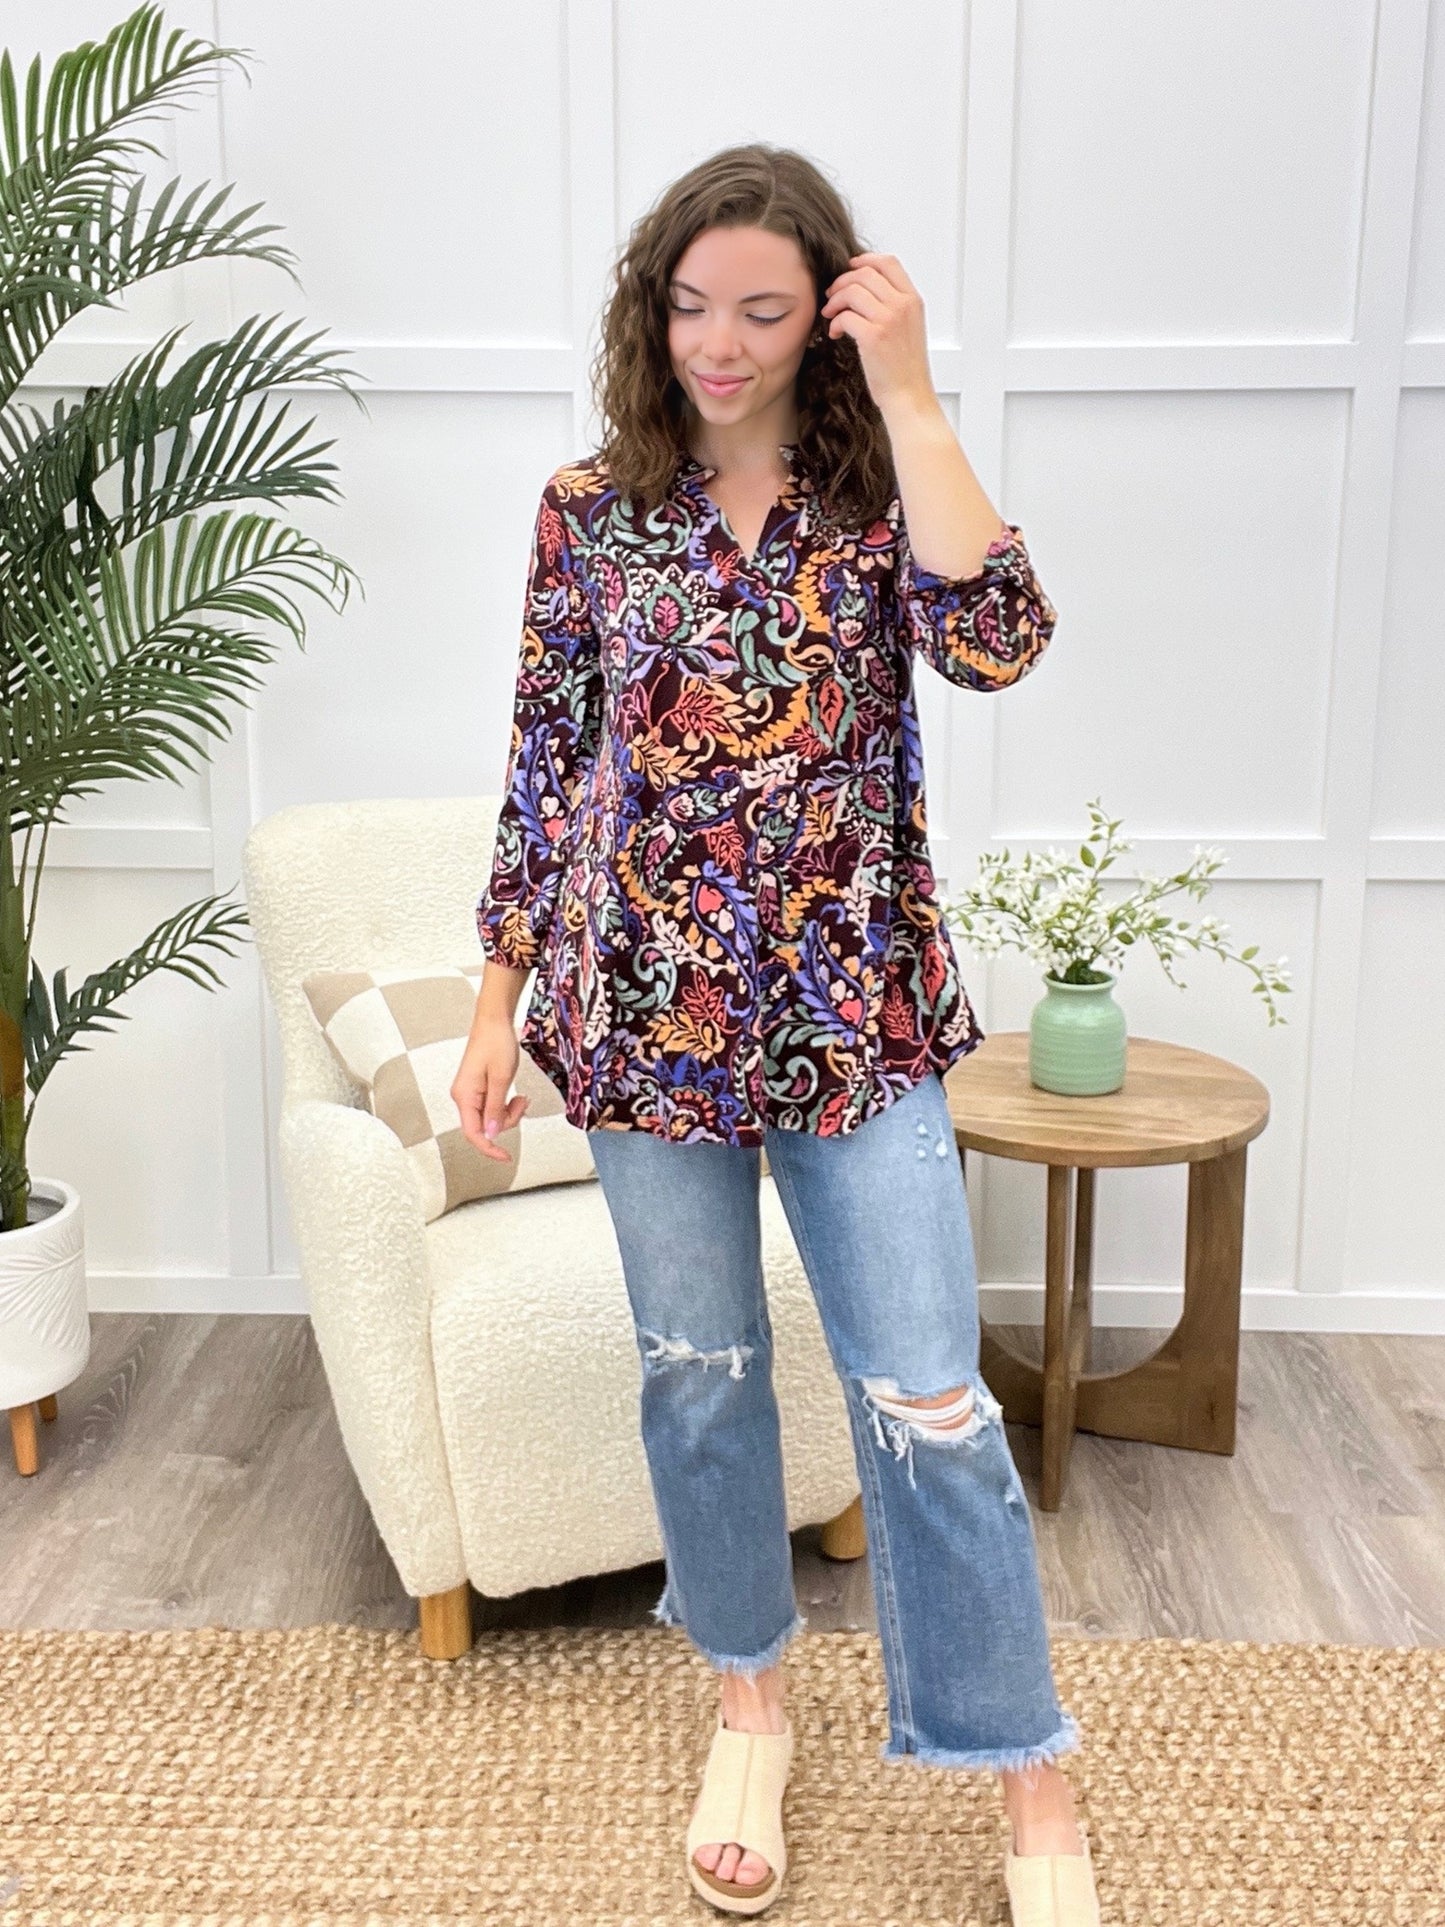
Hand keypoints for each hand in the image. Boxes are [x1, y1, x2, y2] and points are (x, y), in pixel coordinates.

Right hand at [451, 1017, 529, 1162]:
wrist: (494, 1020)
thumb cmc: (497, 1043)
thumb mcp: (501, 1078)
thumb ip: (496, 1108)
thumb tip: (491, 1134)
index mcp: (464, 1096)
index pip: (473, 1133)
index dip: (489, 1148)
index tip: (506, 1157)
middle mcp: (463, 1096)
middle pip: (483, 1126)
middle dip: (506, 1122)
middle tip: (522, 1103)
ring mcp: (470, 1092)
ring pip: (490, 1118)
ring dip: (509, 1113)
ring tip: (521, 1097)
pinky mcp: (478, 1087)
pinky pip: (492, 1106)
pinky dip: (506, 1105)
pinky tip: (515, 1094)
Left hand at [820, 251, 936, 413]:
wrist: (909, 396)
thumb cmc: (905, 368)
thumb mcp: (908, 328)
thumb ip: (894, 305)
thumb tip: (865, 289)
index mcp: (913, 300)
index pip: (888, 262)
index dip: (864, 260)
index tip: (849, 269)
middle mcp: (903, 305)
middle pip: (865, 273)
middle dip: (842, 282)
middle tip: (831, 297)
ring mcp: (889, 319)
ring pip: (852, 291)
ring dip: (834, 301)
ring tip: (830, 316)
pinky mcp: (873, 336)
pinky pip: (844, 316)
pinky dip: (834, 323)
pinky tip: (835, 334)